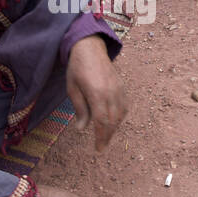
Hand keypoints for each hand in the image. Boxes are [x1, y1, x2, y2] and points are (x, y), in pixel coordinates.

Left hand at [66, 34, 126, 150]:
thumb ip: (79, 109)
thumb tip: (82, 129)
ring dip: (114, 128)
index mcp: (96, 93)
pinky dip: (120, 117)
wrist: (90, 47)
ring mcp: (118, 89)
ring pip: (120, 115)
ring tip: (106, 137)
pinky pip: (124, 106)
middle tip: (101, 147)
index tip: (98, 149)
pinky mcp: (122, 86)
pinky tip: (114, 122)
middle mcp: (111, 92)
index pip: (101, 121)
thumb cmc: (77, 68)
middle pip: (113, 121)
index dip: (101, 137)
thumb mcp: (72, 88)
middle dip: (107, 136)